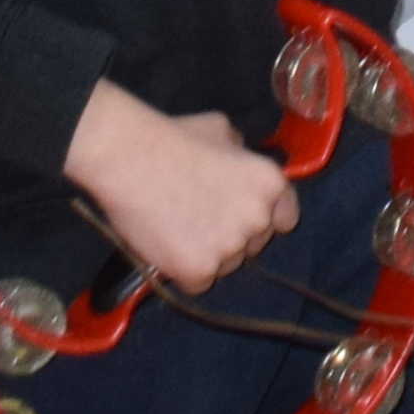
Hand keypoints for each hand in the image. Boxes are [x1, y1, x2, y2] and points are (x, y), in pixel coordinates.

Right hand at [65, 81, 298, 296]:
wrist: (128, 159)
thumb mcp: (223, 131)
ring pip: (226, 265)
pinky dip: (184, 271)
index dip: (263, 219)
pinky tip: (168, 246)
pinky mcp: (199, 271)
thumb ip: (242, 156)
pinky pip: (199, 282)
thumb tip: (242, 166)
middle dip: (233, 236)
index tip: (241, 217)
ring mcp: (230, 248)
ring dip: (208, 254)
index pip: (285, 218)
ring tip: (179, 227)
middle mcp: (258, 218)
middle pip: (253, 244)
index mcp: (271, 183)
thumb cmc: (174, 138)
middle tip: (200, 218)